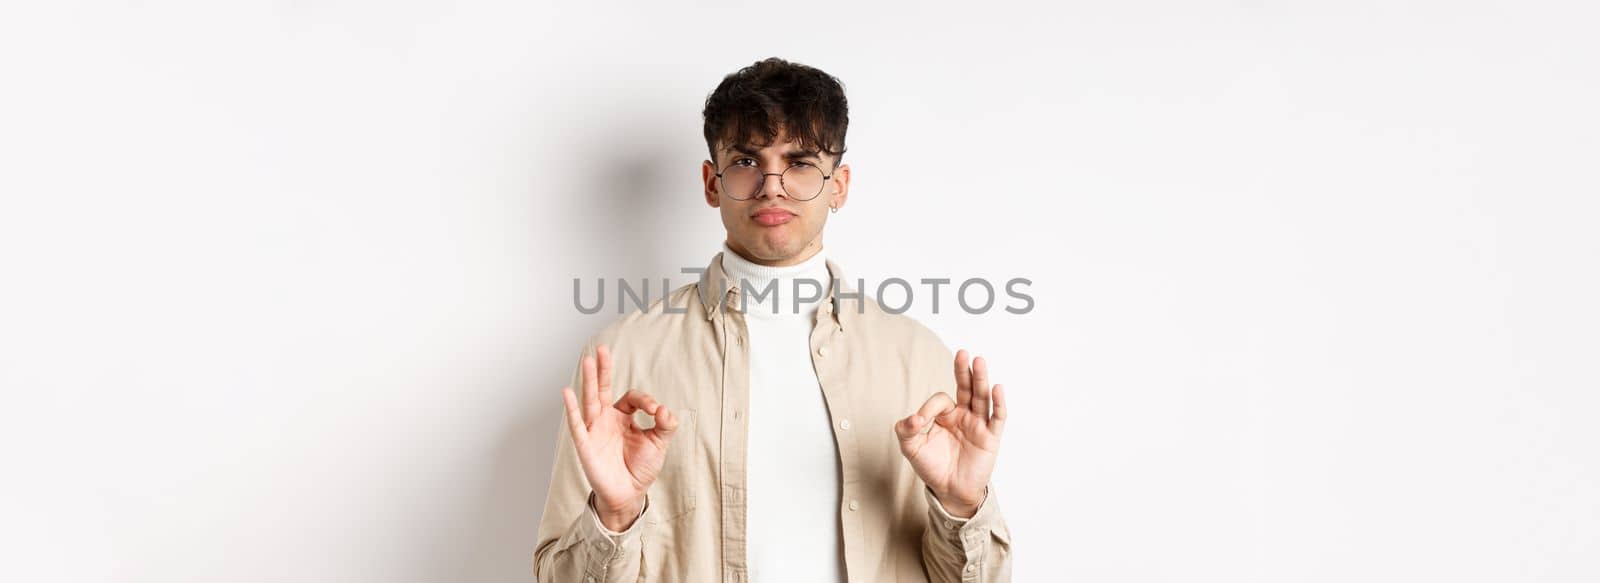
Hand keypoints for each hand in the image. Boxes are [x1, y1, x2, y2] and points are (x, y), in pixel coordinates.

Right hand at [561, 344, 677, 530]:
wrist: (628, 494)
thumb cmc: (641, 468)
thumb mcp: (660, 443)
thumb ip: (666, 425)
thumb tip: (665, 409)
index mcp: (625, 417)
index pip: (632, 398)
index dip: (646, 401)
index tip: (656, 412)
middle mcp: (608, 419)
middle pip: (604, 389)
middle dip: (604, 370)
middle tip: (602, 349)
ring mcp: (595, 430)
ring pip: (591, 400)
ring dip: (589, 381)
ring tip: (587, 360)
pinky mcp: (586, 444)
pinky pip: (577, 424)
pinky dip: (572, 409)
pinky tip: (567, 392)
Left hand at [895, 349, 1007, 516]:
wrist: (950, 491)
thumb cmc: (931, 466)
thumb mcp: (911, 447)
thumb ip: (906, 430)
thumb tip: (913, 418)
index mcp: (945, 414)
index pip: (941, 400)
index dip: (929, 408)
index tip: (919, 422)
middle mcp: (964, 415)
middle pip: (966, 388)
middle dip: (963, 371)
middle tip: (963, 353)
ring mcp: (978, 425)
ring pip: (981, 397)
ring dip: (981, 379)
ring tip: (979, 361)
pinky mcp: (991, 438)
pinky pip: (997, 418)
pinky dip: (998, 403)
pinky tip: (997, 388)